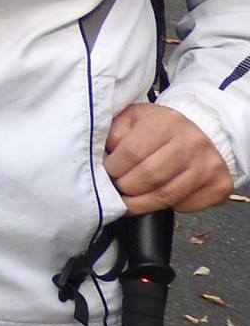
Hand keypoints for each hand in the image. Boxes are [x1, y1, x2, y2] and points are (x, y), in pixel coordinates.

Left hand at [106, 102, 234, 214]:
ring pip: (166, 196)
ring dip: (141, 203)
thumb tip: (105, 157)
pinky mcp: (219, 186)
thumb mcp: (134, 117)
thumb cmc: (160, 127)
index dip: (114, 167)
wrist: (202, 132)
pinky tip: (157, 197)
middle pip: (149, 176)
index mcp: (167, 122)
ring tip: (128, 201)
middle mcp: (192, 143)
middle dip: (126, 187)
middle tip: (116, 189)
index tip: (108, 172)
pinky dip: (167, 207)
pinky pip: (185, 206)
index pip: (132, 152)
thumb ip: (116, 132)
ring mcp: (209, 166)